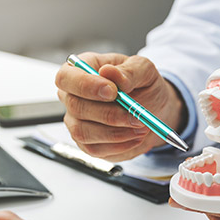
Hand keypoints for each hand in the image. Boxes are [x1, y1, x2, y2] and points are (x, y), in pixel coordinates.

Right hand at [55, 52, 185, 160]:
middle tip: (136, 115)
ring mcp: (76, 121)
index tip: (112, 92)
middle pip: (75, 107)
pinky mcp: (86, 142)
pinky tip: (136, 136)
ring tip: (141, 126)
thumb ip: (129, 71)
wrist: (152, 110)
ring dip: (116, 133)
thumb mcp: (144, 70)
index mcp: (82, 70)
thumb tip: (109, 72)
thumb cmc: (143, 85)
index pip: (67, 77)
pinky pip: (95, 149)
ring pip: (83, 132)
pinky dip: (119, 145)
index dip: (86, 85)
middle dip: (109, 114)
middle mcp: (73, 96)